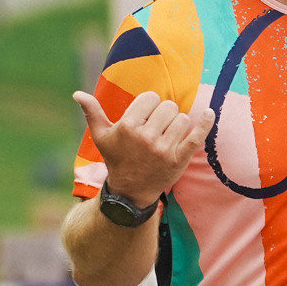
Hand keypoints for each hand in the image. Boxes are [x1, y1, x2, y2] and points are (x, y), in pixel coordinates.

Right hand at [72, 90, 213, 206]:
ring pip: (182, 119)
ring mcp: (163, 149)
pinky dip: (205, 123)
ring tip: (167, 136)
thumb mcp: (101, 137)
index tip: (145, 116)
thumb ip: (92, 113)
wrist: (130, 192)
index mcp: (128, 127)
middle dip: (164, 114)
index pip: (151, 98)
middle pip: (168, 106)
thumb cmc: (116, 159)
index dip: (149, 105)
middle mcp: (146, 137)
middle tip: (156, 128)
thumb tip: (77, 93)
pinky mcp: (179, 159)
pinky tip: (209, 113)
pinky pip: (197, 136)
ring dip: (177, 125)